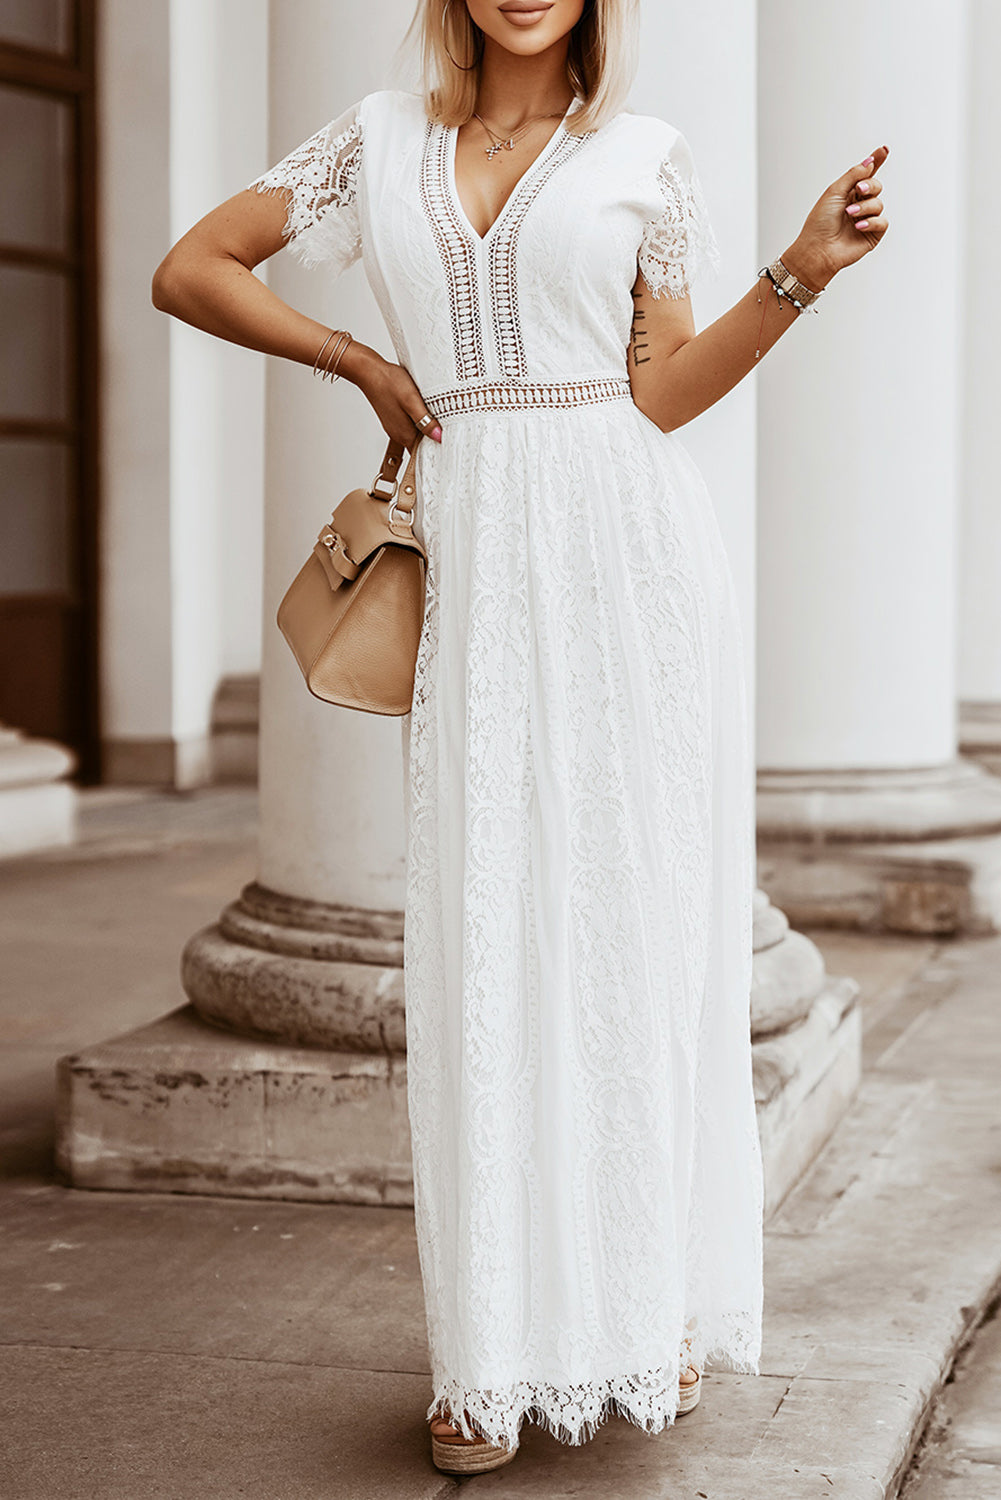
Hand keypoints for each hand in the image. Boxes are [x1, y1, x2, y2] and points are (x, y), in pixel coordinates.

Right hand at [340, 344, 442, 446]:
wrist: (368, 371)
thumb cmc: (388, 382)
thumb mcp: (411, 401)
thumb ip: (425, 421)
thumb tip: (438, 437)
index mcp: (404, 434)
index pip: (424, 453)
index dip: (437, 450)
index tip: (451, 444)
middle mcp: (399, 434)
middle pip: (421, 444)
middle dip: (435, 439)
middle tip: (452, 430)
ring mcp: (396, 426)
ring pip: (417, 434)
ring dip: (428, 428)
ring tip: (442, 419)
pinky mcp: (395, 417)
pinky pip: (411, 424)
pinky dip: (420, 420)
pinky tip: (426, 410)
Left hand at [783, 144, 890, 292]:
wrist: (818, 249)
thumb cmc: (820, 223)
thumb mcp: (835, 192)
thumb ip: (854, 175)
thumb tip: (870, 162)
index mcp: (848, 193)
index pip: (865, 175)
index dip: (875, 162)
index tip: (883, 150)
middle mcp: (858, 205)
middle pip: (876, 186)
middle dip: (869, 186)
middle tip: (859, 190)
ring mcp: (866, 220)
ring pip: (878, 204)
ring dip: (864, 207)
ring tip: (850, 214)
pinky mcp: (872, 235)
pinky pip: (882, 222)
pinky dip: (871, 222)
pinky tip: (858, 227)